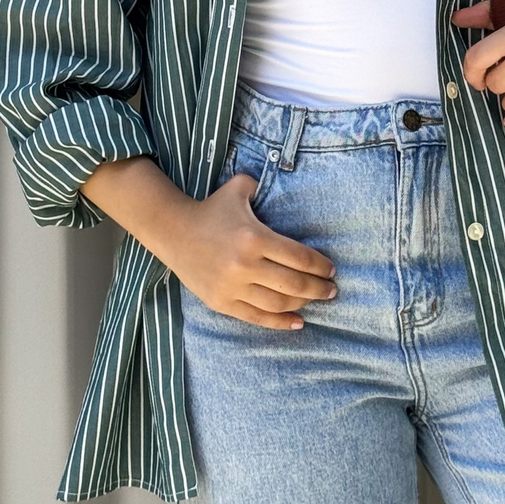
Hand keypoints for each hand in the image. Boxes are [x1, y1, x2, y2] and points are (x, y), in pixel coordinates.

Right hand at [80, 156, 336, 329]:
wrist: (173, 232)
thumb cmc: (211, 210)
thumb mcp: (238, 189)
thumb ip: (263, 184)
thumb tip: (287, 181)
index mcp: (255, 238)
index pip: (299, 257)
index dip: (320, 266)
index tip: (332, 270)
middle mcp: (245, 265)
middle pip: (294, 283)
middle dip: (318, 289)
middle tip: (331, 290)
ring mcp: (232, 287)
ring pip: (278, 303)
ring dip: (303, 304)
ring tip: (315, 301)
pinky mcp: (222, 302)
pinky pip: (256, 317)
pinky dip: (279, 322)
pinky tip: (297, 322)